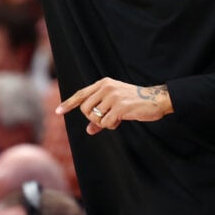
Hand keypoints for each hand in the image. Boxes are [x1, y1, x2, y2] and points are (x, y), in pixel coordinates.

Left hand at [56, 78, 172, 134]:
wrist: (156, 100)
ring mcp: (112, 96)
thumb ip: (101, 115)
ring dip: (104, 122)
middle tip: (107, 118)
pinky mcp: (119, 106)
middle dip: (93, 118)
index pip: (81, 94)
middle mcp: (106, 87)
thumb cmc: (135, 102)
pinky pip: (105, 123)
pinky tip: (121, 120)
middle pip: (85, 109)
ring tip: (116, 118)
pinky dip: (112, 125)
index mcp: (103, 84)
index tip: (58, 111)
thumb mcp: (115, 105)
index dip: (69, 103)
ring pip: (94, 117)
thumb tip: (89, 130)